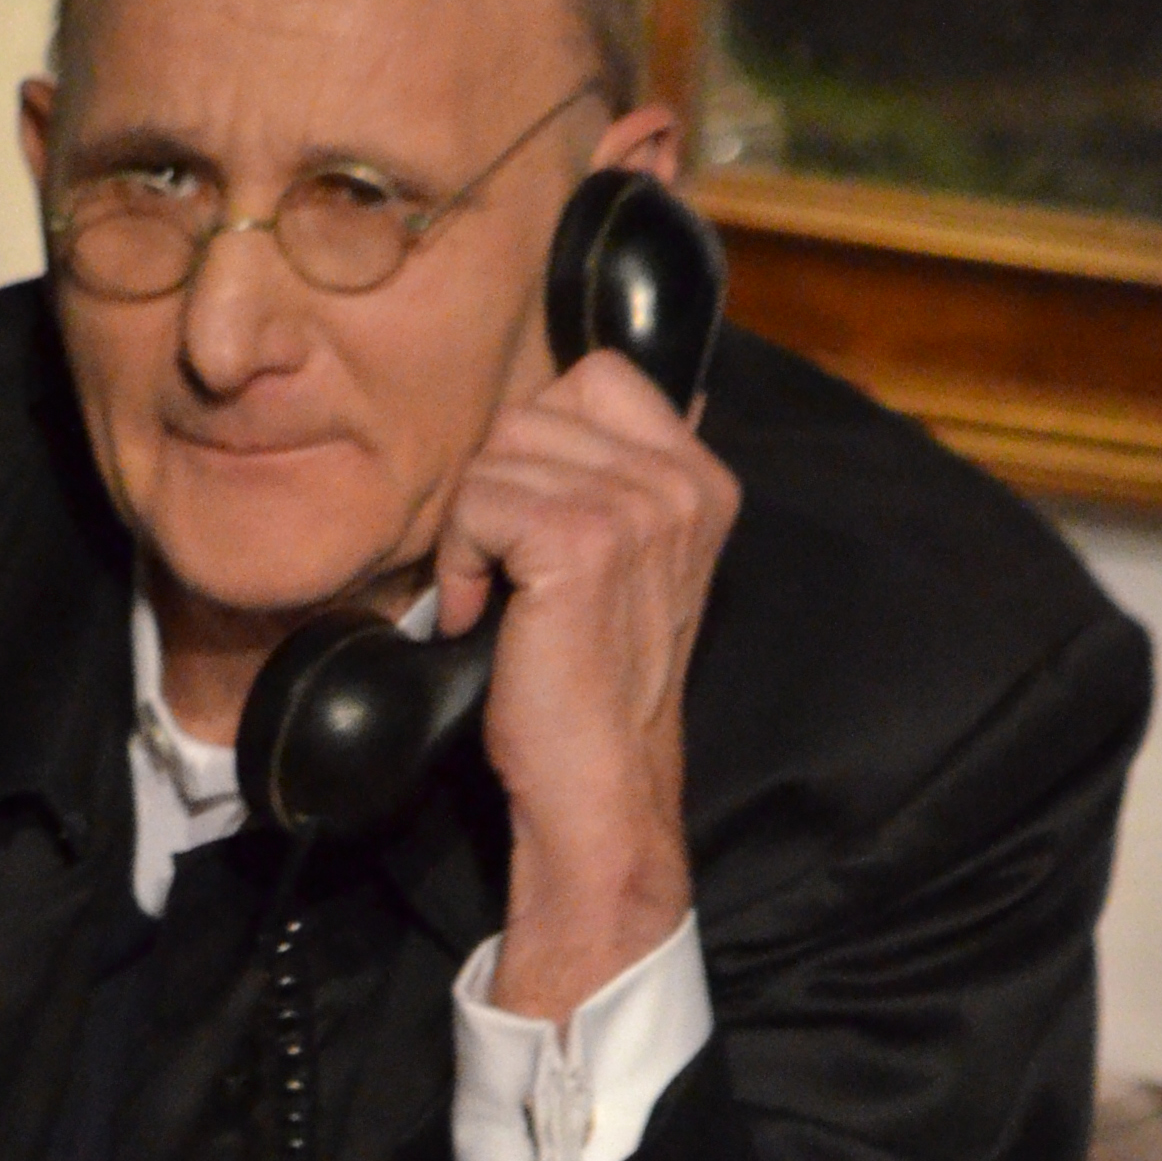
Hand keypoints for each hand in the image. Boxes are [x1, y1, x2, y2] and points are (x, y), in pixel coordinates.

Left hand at [431, 348, 736, 1020]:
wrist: (600, 785)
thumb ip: (614, 482)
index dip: (536, 442)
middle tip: (505, 570)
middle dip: (494, 489)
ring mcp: (638, 508)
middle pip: (532, 411)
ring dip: (472, 529)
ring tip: (496, 597)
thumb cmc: (593, 684)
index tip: (535, 525)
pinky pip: (476, 502)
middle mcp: (683, 482)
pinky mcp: (580, 541)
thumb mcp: (627, 565)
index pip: (596, 375)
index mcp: (702, 477)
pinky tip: (482, 615)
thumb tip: (564, 403)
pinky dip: (459, 559)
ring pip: (496, 454)